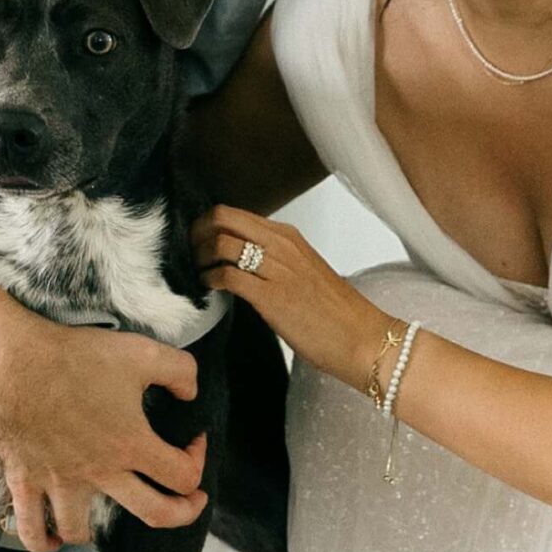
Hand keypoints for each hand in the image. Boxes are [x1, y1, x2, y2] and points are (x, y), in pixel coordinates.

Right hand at [0, 261, 206, 551]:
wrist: (11, 359)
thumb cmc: (75, 355)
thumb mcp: (141, 351)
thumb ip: (180, 371)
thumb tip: (191, 395)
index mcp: (130, 444)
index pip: (183, 475)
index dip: (198, 460)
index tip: (193, 440)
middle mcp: (99, 472)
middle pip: (155, 513)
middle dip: (181, 513)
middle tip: (188, 501)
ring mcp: (59, 483)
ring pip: (83, 531)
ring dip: (103, 530)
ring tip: (108, 515)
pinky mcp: (23, 482)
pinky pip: (30, 530)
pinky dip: (43, 543)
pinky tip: (55, 540)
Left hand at [191, 206, 384, 390]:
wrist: (361, 337)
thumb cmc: (334, 311)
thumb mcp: (303, 270)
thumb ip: (274, 259)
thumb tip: (239, 261)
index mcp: (289, 236)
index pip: (234, 214)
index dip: (207, 225)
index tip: (198, 242)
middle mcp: (281, 245)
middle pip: (222, 218)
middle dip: (197, 234)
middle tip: (190, 254)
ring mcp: (277, 268)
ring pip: (221, 243)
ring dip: (200, 258)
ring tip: (199, 274)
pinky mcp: (271, 296)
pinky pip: (228, 276)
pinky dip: (210, 280)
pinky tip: (210, 290)